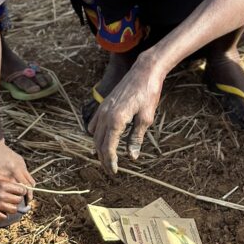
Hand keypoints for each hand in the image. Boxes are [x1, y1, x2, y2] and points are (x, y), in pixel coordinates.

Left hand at [0, 142, 33, 202]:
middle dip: (29, 194)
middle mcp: (19, 169)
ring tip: (26, 195)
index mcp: (12, 173)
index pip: (23, 188)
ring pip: (30, 179)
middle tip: (27, 202)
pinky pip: (27, 173)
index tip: (25, 204)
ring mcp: (22, 165)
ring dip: (29, 187)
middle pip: (29, 184)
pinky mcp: (22, 161)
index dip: (25, 197)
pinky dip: (26, 180)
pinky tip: (20, 184)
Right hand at [0, 172, 28, 219]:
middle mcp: (1, 195)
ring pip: (13, 210)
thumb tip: (18, 185)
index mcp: (3, 185)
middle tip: (14, 198)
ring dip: (12, 207)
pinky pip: (3, 217)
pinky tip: (1, 209)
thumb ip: (8, 180)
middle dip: (18, 199)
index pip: (21, 190)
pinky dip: (4, 214)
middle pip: (18, 200)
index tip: (20, 191)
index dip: (22, 191)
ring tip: (9, 204)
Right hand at [89, 52, 164, 174]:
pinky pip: (94, 123)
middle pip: (99, 143)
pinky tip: (103, 139)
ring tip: (107, 158)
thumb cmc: (148, 93)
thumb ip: (136, 138)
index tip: (115, 172)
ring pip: (95, 134)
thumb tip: (132, 156)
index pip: (108, 148)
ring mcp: (103, 108)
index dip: (110, 162)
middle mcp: (105, 115)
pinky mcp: (104, 104)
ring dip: (99, 147)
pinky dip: (96, 134)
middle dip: (104, 158)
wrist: (144, 71)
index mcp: (116, 120)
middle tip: (111, 169)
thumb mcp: (146, 118)